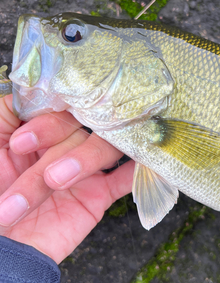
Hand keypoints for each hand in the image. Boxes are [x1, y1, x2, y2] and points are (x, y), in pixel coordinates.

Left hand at [0, 95, 133, 263]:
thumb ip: (10, 111)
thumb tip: (36, 87)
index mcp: (36, 130)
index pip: (57, 108)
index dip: (46, 122)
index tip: (21, 145)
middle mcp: (61, 145)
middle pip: (81, 126)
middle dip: (57, 148)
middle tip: (41, 174)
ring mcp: (82, 169)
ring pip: (102, 147)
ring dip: (82, 160)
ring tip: (55, 183)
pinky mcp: (98, 194)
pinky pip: (126, 176)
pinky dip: (138, 168)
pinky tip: (142, 161)